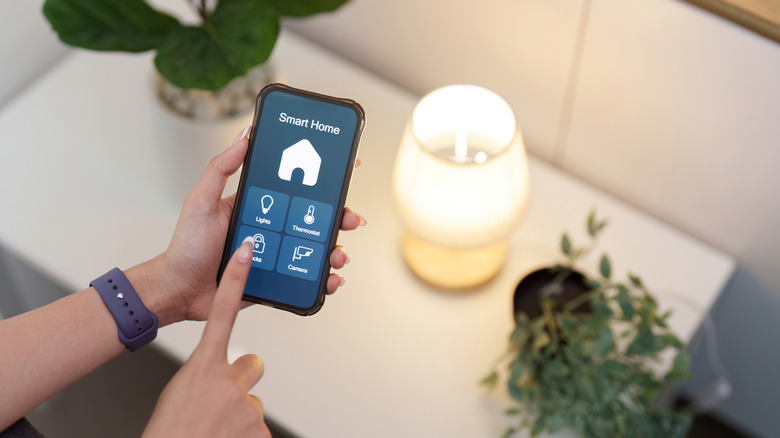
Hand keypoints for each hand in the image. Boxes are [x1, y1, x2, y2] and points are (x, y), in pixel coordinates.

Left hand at [130, 126, 365, 325]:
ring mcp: (277, 254)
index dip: (322, 177)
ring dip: (335, 250)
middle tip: (351, 218)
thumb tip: (245, 134)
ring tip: (339, 255)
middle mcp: (272, 228)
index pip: (296, 187)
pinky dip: (324, 279)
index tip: (346, 166)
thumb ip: (221, 168)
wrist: (179, 290)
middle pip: (315, 219)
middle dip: (340, 217)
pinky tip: (331, 279)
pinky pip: (306, 278)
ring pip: (316, 249)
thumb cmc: (186, 246)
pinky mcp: (277, 279)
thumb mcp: (201, 200)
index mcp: (259, 205)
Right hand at [143, 240, 269, 437]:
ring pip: (253, 401)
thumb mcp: (180, 393)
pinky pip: (260, 428)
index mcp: (202, 367)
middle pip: (252, 364)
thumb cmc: (170, 431)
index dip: (235, 279)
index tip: (246, 251)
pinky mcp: (261, 431)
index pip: (223, 312)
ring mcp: (246, 407)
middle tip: (220, 403)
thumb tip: (222, 380)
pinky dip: (245, 436)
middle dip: (242, 381)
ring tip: (215, 430)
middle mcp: (228, 381)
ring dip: (238, 416)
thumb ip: (205, 376)